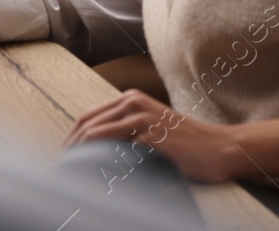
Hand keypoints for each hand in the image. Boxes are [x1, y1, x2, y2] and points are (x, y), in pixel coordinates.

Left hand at [65, 90, 237, 181]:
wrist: (219, 149)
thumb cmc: (186, 144)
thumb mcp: (152, 130)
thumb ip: (127, 133)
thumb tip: (97, 151)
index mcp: (131, 99)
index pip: (87, 118)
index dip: (71, 140)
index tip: (63, 161)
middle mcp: (132, 102)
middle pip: (85, 124)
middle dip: (68, 148)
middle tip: (59, 172)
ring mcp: (141, 116)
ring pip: (94, 134)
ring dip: (78, 156)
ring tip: (71, 176)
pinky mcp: (149, 134)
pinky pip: (114, 149)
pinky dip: (100, 162)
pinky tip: (95, 178)